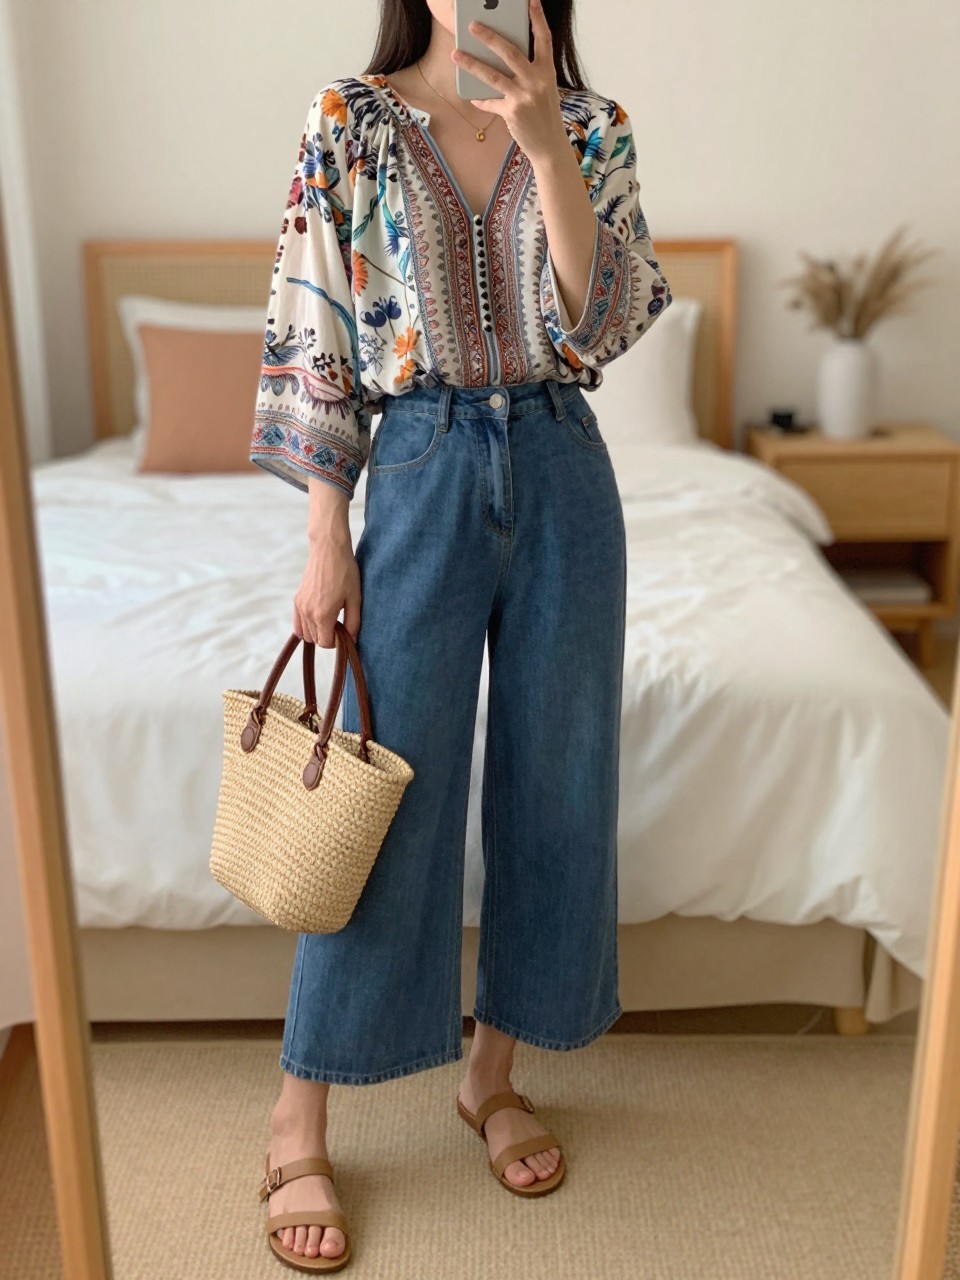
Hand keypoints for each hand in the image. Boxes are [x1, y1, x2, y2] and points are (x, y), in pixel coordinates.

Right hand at [293, 537, 360, 647]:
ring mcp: (300, 606)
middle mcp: (308, 613)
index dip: (337, 641)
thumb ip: (353, 622)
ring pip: (306, 633)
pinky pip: (297, 624)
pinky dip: (306, 627)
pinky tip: (318, 620)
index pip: (326, 643)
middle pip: (316, 639)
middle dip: (328, 637)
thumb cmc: (345, 572)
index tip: (345, 631)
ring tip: (331, 618)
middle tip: (340, 623)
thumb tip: (352, 640)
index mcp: (323, 615)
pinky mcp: (297, 599)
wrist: (328, 549)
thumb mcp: (355, 599)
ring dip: (318, 631)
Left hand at [451, 0, 567, 163]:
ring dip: (471, 63)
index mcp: (547, 72)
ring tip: (456, 54)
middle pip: (510, 51)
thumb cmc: (544, 116)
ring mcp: (524, 96)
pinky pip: (490, 102)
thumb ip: (529, 74)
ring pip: (493, 74)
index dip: (537, 19)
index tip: (531, 1)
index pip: (544, 39)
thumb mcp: (543, 90)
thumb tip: (501, 61)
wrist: (550, 146)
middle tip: (472, 24)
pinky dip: (481, 99)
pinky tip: (472, 95)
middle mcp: (537, 81)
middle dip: (489, 36)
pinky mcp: (512, 112)